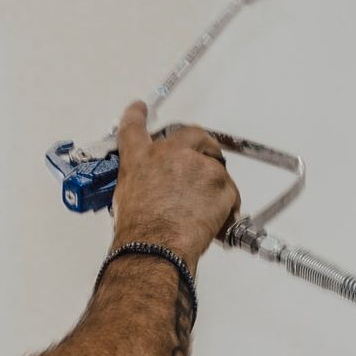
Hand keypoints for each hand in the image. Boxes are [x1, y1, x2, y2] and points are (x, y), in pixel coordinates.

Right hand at [108, 100, 241, 263]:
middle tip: (200, 162)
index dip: (136, 115)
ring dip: (211, 183)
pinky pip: (229, 191)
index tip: (139, 109)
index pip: (134, 128)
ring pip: (215, 167)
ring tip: (200, 209)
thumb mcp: (126, 200)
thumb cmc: (138, 231)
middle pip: (192, 135)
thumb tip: (149, 189)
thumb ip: (141, 183)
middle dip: (200, 145)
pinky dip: (225, 204)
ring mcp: (199, 166)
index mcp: (139, 158)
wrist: (155, 247)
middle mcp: (170, 154)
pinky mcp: (220, 183)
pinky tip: (212, 220)